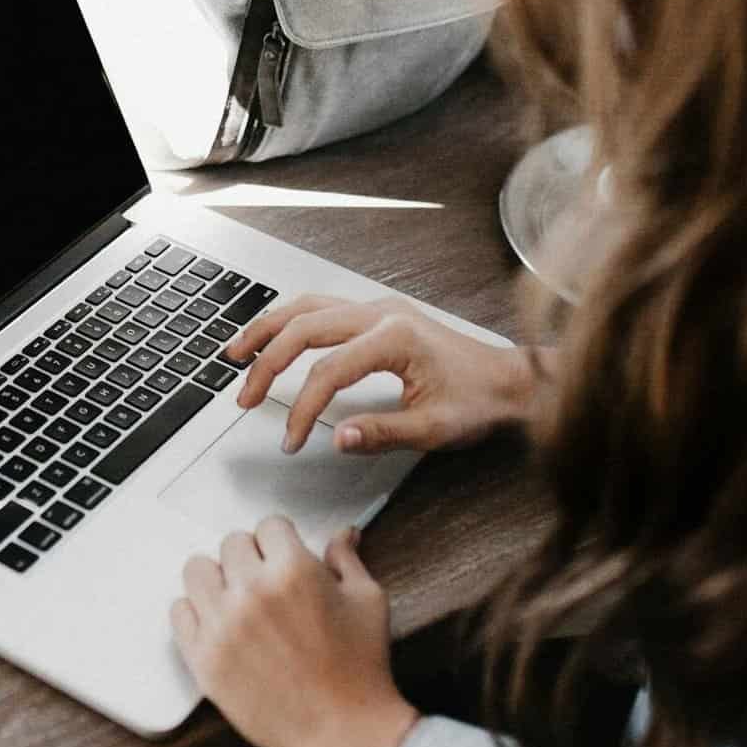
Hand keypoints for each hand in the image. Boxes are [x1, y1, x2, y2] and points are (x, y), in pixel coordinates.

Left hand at [171, 518, 418, 746]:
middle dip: (251, 557)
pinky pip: (179, 612)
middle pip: (231, 544)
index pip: (269, 525)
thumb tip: (344, 533)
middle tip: (266, 582)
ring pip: (197, 570)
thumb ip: (346, 560)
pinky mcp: (203, 658)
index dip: (281, 541)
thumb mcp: (367, 602)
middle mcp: (252, 592)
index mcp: (293, 571)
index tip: (284, 557)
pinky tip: (220, 624)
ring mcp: (222, 625)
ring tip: (237, 599)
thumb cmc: (361, 669)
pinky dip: (196, 613)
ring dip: (218, 579)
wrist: (344, 732)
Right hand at [227, 295, 534, 457]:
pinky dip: (290, 321)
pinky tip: (273, 336)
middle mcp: (382, 313)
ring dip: (268, 329)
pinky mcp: (379, 313)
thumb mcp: (435, 429)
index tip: (291, 440)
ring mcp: (379, 308)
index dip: (302, 409)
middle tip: (245, 398)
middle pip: (304, 327)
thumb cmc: (479, 401)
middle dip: (267, 364)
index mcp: (395, 338)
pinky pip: (322, 307)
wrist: (510, 380)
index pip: (328, 371)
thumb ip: (383, 433)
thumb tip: (337, 438)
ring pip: (307, 307)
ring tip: (236, 353)